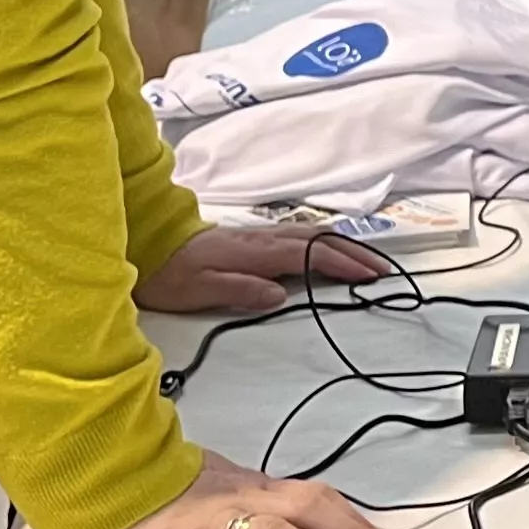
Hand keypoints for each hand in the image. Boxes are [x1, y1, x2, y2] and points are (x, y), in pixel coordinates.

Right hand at [78, 453, 391, 528]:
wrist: (101, 483)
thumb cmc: (154, 491)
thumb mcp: (212, 487)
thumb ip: (248, 500)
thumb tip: (287, 516)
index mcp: (250, 486)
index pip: (314, 495)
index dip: (351, 518)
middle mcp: (240, 498)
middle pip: (309, 507)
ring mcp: (212, 519)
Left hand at [136, 222, 392, 314]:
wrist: (146, 244)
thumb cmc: (169, 274)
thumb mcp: (198, 290)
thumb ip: (240, 290)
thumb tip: (280, 294)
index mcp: (254, 251)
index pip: (308, 254)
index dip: (341, 265)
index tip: (368, 277)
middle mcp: (261, 238)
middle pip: (317, 240)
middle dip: (353, 254)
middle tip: (382, 271)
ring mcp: (258, 235)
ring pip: (310, 234)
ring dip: (342, 246)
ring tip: (365, 260)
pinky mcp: (252, 238)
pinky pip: (298, 235)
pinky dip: (323, 242)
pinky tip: (328, 249)